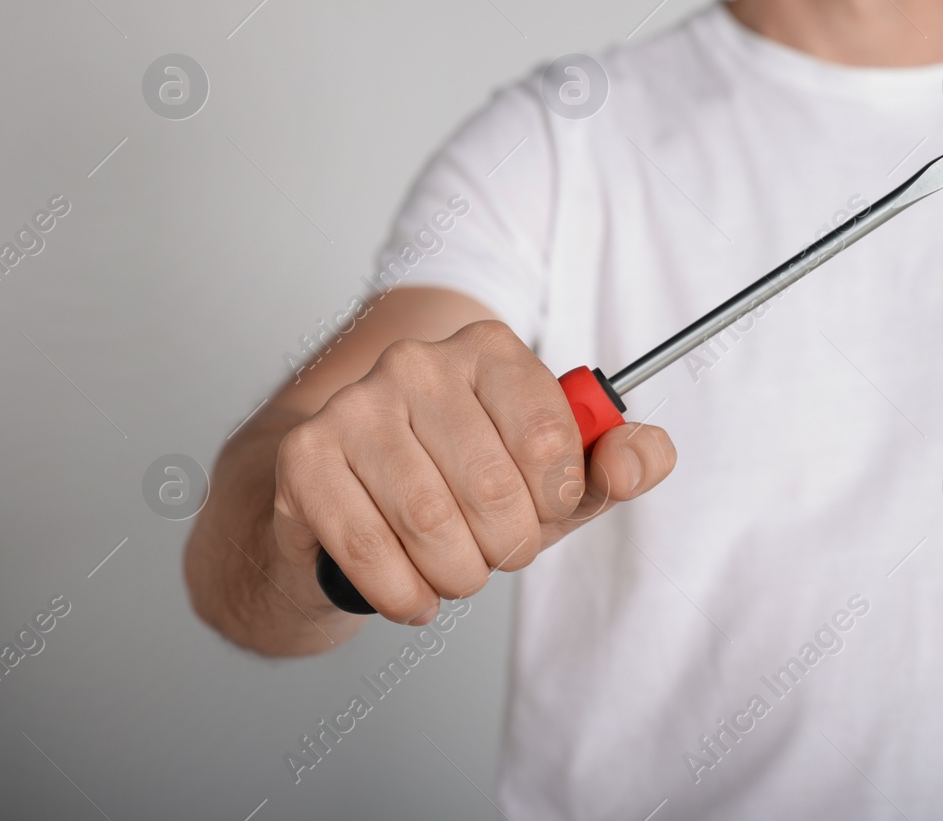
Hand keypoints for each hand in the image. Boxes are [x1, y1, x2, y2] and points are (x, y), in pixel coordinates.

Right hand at [271, 320, 675, 623]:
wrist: (345, 503)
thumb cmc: (462, 485)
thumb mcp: (554, 476)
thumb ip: (618, 463)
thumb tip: (639, 462)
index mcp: (488, 350)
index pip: (550, 438)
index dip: (557, 500)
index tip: (544, 510)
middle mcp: (417, 362)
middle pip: (493, 488)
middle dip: (508, 547)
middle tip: (497, 551)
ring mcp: (353, 406)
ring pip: (430, 523)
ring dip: (456, 575)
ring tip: (454, 571)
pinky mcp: (304, 458)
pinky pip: (368, 549)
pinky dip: (402, 592)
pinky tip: (412, 592)